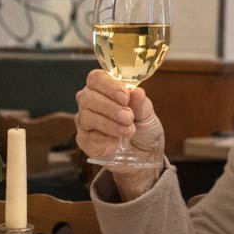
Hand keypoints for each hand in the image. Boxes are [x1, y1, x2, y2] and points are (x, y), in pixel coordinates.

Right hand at [74, 70, 164, 194]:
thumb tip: (136, 91)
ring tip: (128, 130)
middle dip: (109, 106)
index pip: (96, 78)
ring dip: (109, 123)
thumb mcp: (148, 114)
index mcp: (105, 89)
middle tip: (128, 116)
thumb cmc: (144, 129)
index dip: (109, 85)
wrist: (146, 155)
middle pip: (87, 96)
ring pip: (86, 116)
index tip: (125, 96)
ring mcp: (85, 121)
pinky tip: (118, 142)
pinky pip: (88, 136)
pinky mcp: (85, 140)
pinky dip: (105, 138)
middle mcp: (91, 102)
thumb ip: (140, 103)